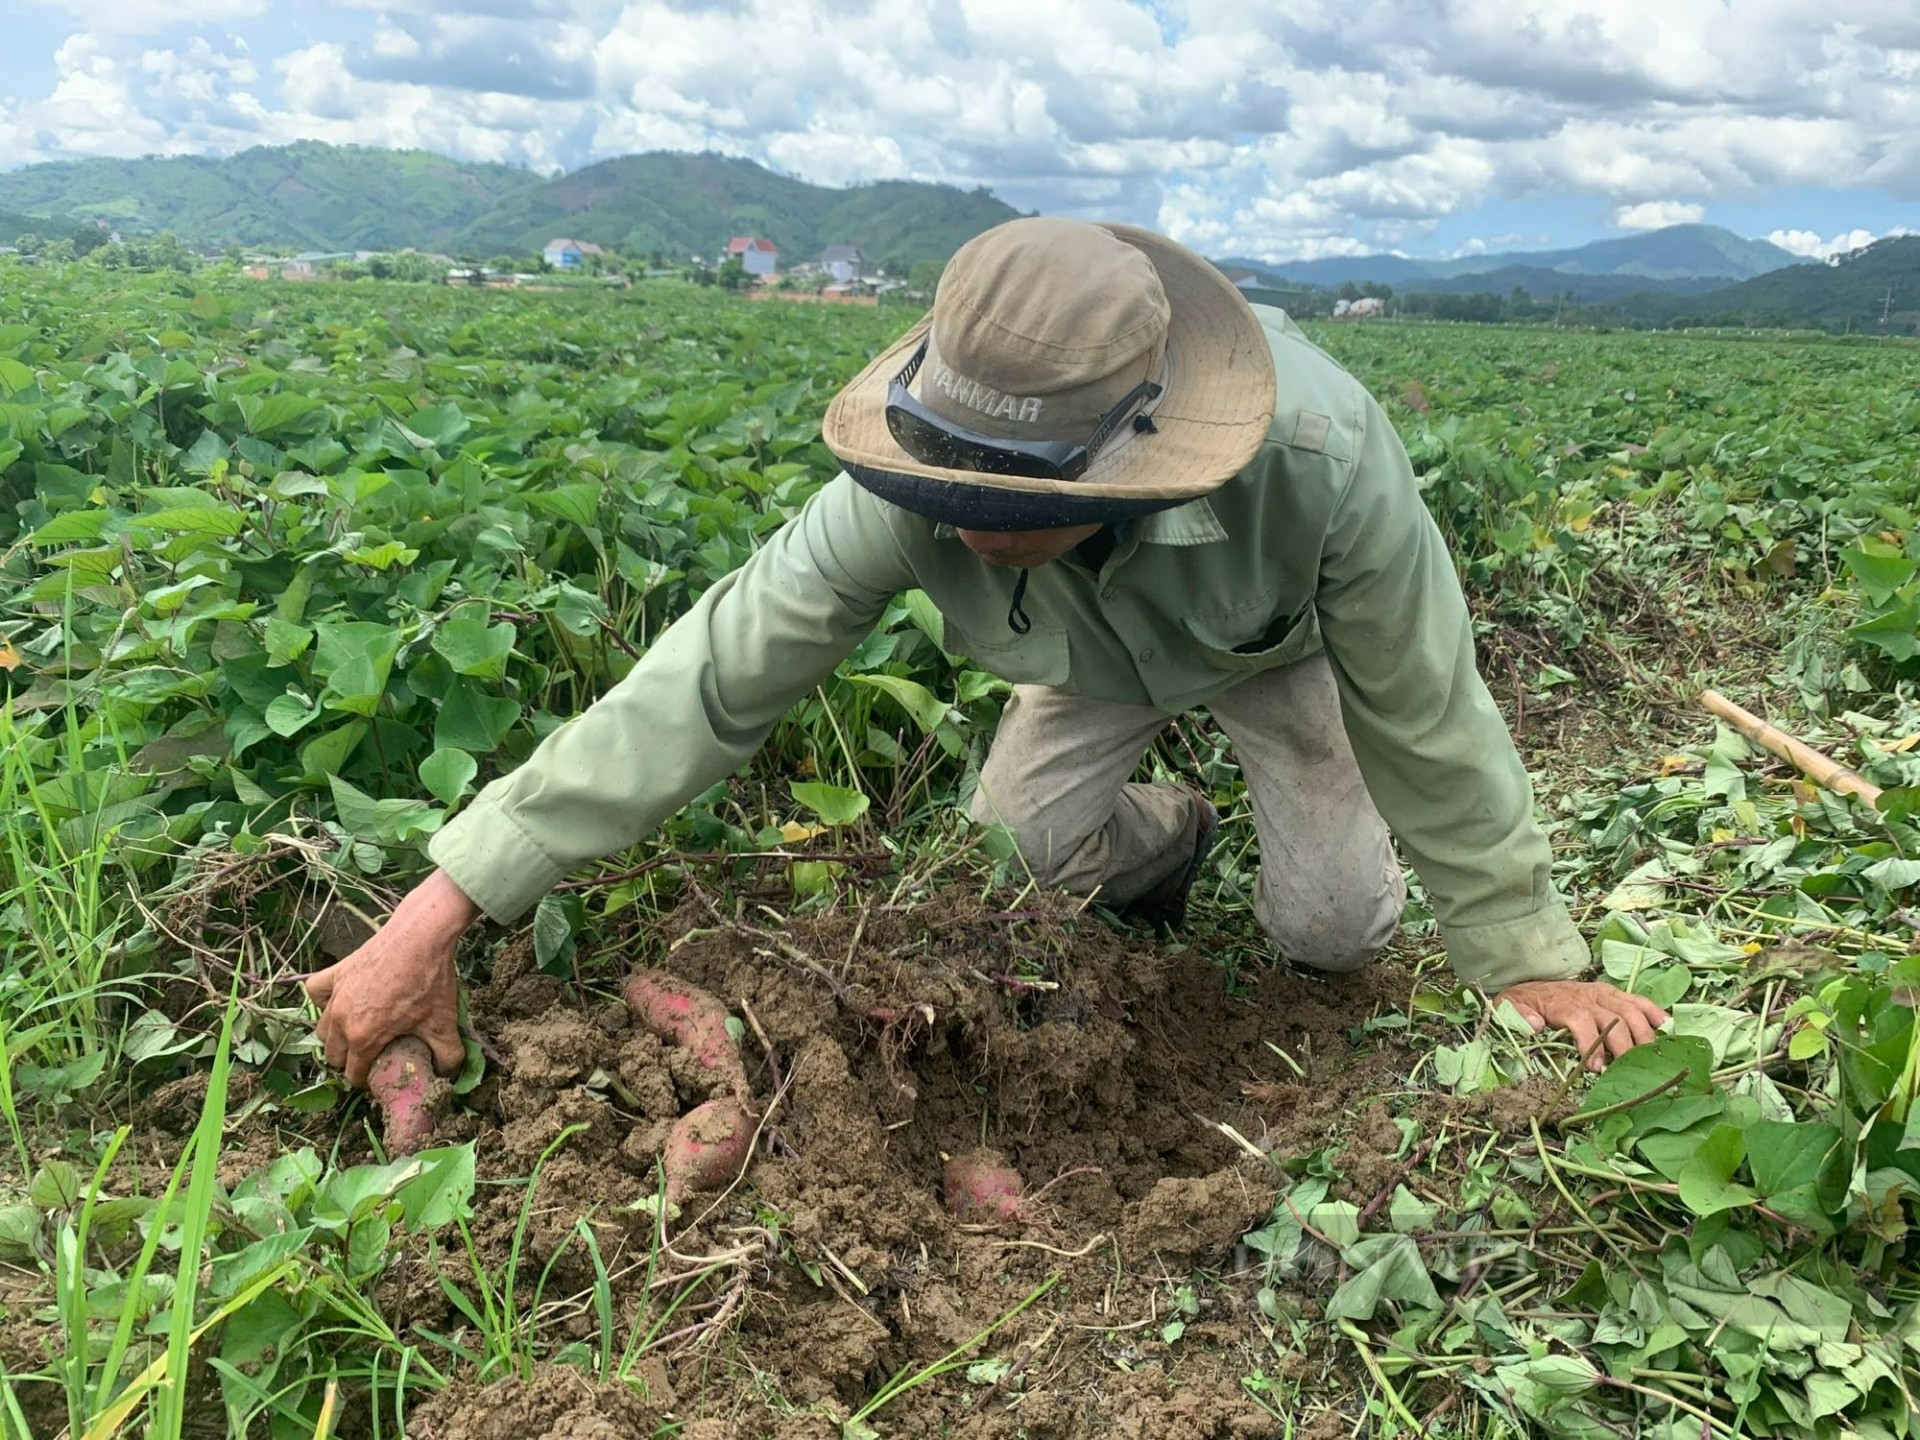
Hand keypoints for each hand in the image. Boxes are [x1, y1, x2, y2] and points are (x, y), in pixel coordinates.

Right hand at [305, 869, 479, 1087]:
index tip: (379, 1075)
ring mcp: (335, 995)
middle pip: (334, 1055)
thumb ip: (448, 1057)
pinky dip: (323, 1000)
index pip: (353, 1074)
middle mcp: (341, 1018)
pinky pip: (316, 993)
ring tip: (357, 1032)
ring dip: (336, 1036)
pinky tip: (340, 1001)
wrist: (421, 936)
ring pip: (323, 1029)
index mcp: (363, 1037)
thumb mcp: (445, 1024)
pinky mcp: (335, 973)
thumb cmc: (431, 981)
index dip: (366, 1080)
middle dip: (350, 1060)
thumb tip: (446, 1074)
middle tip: (371, 1054)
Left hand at [1498, 979, 1668, 1071]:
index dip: (1592, 1043)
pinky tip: (1666, 1028)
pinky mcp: (1614, 994)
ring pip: (1631, 1010)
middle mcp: (1586, 996)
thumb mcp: (1508, 1007)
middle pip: (1614, 1018)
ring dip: (1643, 1035)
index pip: (1581, 1019)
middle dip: (1623, 1047)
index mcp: (1561, 1002)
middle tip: (1627, 1073)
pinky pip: (1638, 1000)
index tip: (1597, 1068)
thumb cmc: (1524, 1003)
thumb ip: (1517, 1015)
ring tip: (1648, 1060)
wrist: (1533, 986)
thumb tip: (1535, 1025)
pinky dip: (1654, 1012)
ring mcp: (1603, 994)